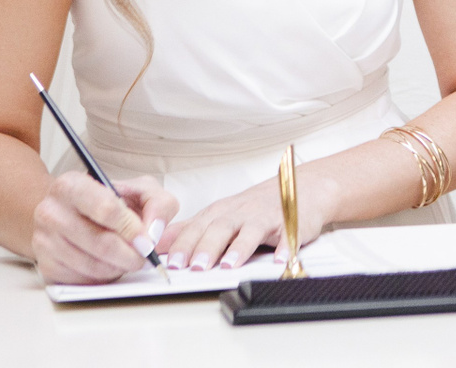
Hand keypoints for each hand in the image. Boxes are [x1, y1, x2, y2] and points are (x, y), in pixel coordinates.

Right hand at [30, 172, 176, 284]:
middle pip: (99, 241)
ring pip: (91, 265)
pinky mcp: (46, 266)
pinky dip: (102, 277)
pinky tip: (110, 266)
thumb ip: (157, 203)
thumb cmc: (109, 201)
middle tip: (144, 257)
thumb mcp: (139, 190)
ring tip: (129, 260)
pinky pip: (80, 280)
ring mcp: (43, 240)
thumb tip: (153, 233)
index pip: (105, 208)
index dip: (131, 228)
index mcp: (71, 185)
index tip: (146, 240)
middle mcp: (50, 211)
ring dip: (118, 267)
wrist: (72, 215)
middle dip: (129, 254)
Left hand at [159, 165, 337, 271]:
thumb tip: (155, 243)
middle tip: (195, 267)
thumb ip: (188, 230)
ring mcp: (267, 217)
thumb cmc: (254, 207)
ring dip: (239, 248)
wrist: (300, 188)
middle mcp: (242, 213)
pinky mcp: (292, 224)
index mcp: (222, 213)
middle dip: (207, 246)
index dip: (185, 244)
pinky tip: (279, 260)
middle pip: (221, 228)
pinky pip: (289, 236)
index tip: (171, 262)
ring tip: (227, 265)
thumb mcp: (219, 215)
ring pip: (251, 230)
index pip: (198, 227)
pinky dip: (285, 247)